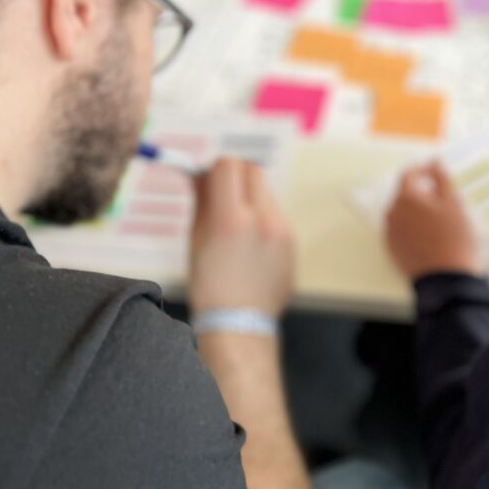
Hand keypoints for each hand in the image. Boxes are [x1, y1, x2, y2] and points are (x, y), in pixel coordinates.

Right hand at [188, 159, 293, 317]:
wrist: (240, 322)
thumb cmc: (211, 285)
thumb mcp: (196, 240)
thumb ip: (202, 201)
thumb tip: (199, 173)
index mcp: (232, 220)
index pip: (228, 166)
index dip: (216, 167)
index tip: (209, 177)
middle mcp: (262, 220)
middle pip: (253, 170)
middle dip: (237, 174)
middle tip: (223, 190)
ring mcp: (282, 230)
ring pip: (267, 191)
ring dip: (251, 195)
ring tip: (237, 222)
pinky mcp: (292, 240)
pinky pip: (277, 212)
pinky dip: (263, 215)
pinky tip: (251, 240)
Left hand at [385, 161, 480, 279]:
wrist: (447, 277)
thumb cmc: (454, 238)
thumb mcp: (453, 202)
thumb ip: (441, 177)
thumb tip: (433, 162)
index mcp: (406, 198)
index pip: (408, 174)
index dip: (422, 170)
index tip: (433, 173)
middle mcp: (393, 213)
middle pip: (404, 194)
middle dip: (421, 193)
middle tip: (443, 202)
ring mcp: (391, 232)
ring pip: (402, 212)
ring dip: (416, 211)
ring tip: (438, 221)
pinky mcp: (393, 248)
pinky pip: (400, 230)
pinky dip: (412, 227)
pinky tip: (430, 236)